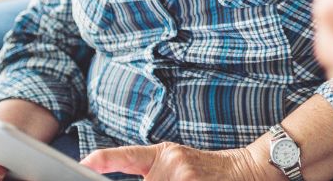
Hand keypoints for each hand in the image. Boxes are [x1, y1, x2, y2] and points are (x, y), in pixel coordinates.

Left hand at [81, 142, 267, 180]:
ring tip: (188, 179)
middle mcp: (171, 163)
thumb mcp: (180, 164)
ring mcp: (183, 176)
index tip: (84, 162)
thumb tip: (133, 175)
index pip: (128, 156)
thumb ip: (156, 174)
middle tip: (174, 178)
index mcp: (163, 155)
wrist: (248, 169)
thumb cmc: (210, 171)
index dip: (104, 158)